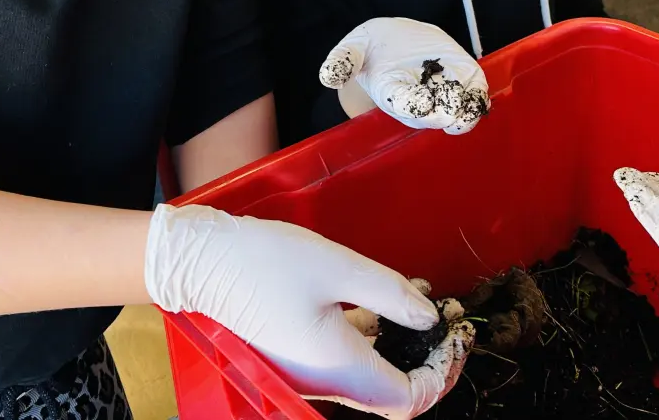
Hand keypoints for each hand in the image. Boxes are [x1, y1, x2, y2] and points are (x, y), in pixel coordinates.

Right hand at [146, 204, 458, 417]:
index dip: (443, 373)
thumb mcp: (337, 266)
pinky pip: (347, 363)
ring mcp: (307, 375)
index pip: (409, 398)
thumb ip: (391, 294)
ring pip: (371, 379)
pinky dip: (374, 342)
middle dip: (429, 364)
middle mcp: (323, 384)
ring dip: (403, 351)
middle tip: (448, 323)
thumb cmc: (266, 260)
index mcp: (338, 368)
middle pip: (392, 397)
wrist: (200, 263)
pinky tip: (383, 303)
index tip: (458, 335)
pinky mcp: (296, 358)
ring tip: (424, 306)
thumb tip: (432, 319)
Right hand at [320, 18, 488, 134]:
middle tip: (450, 110)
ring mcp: (442, 93)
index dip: (413, 105)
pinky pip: (473, 96)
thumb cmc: (371, 48)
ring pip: (457, 113)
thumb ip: (343, 60)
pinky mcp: (461, 81)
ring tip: (468, 106)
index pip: (402, 104)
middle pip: (431, 115)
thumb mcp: (353, 47)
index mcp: (391, 93)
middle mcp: (418, 101)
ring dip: (465, 113)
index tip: (422, 103)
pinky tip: (478, 94)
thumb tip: (328, 76)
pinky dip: (478, 98)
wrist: (395, 41)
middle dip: (441, 114)